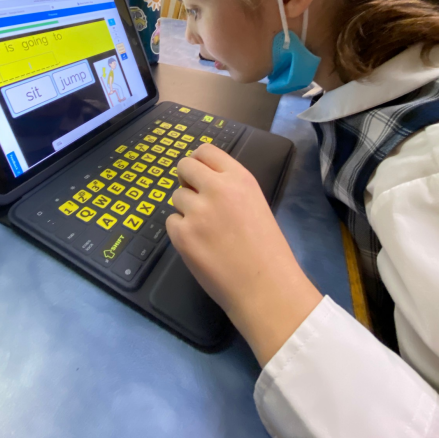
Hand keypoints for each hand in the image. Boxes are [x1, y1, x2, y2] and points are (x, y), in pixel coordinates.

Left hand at [166, 144, 321, 366]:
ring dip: (185, 210)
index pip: (205, 151)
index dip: (198, 162)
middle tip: (195, 198)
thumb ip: (229, 188)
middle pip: (183, 166)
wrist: (265, 286)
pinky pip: (171, 223)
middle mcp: (217, 189)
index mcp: (239, 178)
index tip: (198, 174)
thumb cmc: (267, 248)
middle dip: (185, 180)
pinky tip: (200, 245)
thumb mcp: (254, 203)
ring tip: (205, 230)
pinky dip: (181, 232)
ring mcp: (197, 212)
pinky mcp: (183, 235)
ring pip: (176, 197)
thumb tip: (199, 181)